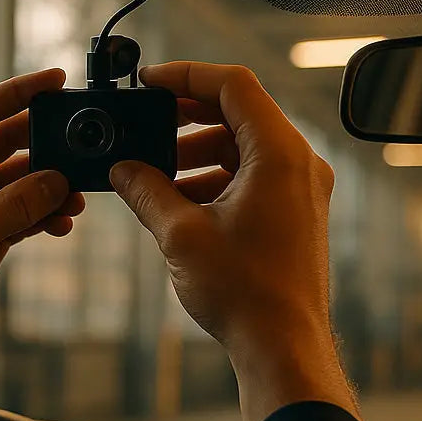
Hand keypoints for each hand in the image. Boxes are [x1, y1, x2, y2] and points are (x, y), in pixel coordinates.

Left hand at [0, 68, 84, 420]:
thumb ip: (14, 205)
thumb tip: (58, 180)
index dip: (19, 92)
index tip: (57, 79)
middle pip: (7, 142)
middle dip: (45, 142)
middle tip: (82, 142)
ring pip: (21, 180)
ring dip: (50, 185)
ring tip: (78, 196)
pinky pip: (23, 213)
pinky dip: (45, 215)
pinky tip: (65, 222)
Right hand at [109, 61, 357, 420]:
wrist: (282, 346)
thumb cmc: (244, 293)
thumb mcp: (179, 233)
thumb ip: (146, 190)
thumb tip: (122, 169)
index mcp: (278, 154)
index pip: (233, 84)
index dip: (185, 74)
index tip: (148, 82)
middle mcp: (298, 163)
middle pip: (238, 113)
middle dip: (185, 117)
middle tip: (144, 125)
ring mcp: (299, 188)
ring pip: (242, 146)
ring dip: (195, 152)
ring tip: (152, 172)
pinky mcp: (293, 212)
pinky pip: (250, 175)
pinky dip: (213, 177)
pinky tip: (176, 199)